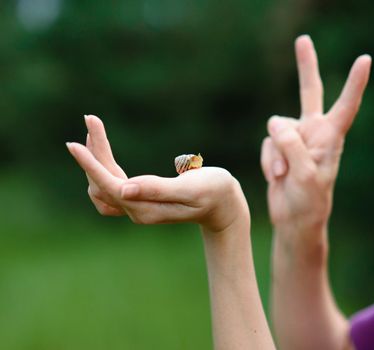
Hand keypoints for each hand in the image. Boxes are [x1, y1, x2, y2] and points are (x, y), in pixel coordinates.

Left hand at [67, 116, 248, 234]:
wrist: (224, 205)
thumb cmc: (214, 192)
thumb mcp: (190, 188)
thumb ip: (158, 190)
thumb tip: (124, 190)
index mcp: (146, 209)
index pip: (110, 186)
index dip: (91, 165)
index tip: (73, 144)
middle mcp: (137, 210)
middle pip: (102, 182)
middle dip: (94, 152)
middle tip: (91, 119)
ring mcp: (137, 207)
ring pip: (103, 183)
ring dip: (96, 157)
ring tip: (95, 127)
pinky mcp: (141, 200)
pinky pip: (112, 184)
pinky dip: (103, 166)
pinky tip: (103, 151)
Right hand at [260, 35, 370, 234]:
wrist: (294, 220)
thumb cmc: (310, 202)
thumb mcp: (306, 175)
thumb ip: (292, 145)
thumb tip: (274, 122)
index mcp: (331, 137)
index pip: (346, 105)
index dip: (354, 83)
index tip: (365, 60)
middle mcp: (314, 132)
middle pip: (310, 92)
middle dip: (306, 66)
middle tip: (303, 40)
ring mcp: (295, 139)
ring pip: (276, 128)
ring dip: (276, 153)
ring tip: (285, 176)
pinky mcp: (279, 148)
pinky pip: (266, 143)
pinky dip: (268, 160)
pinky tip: (277, 177)